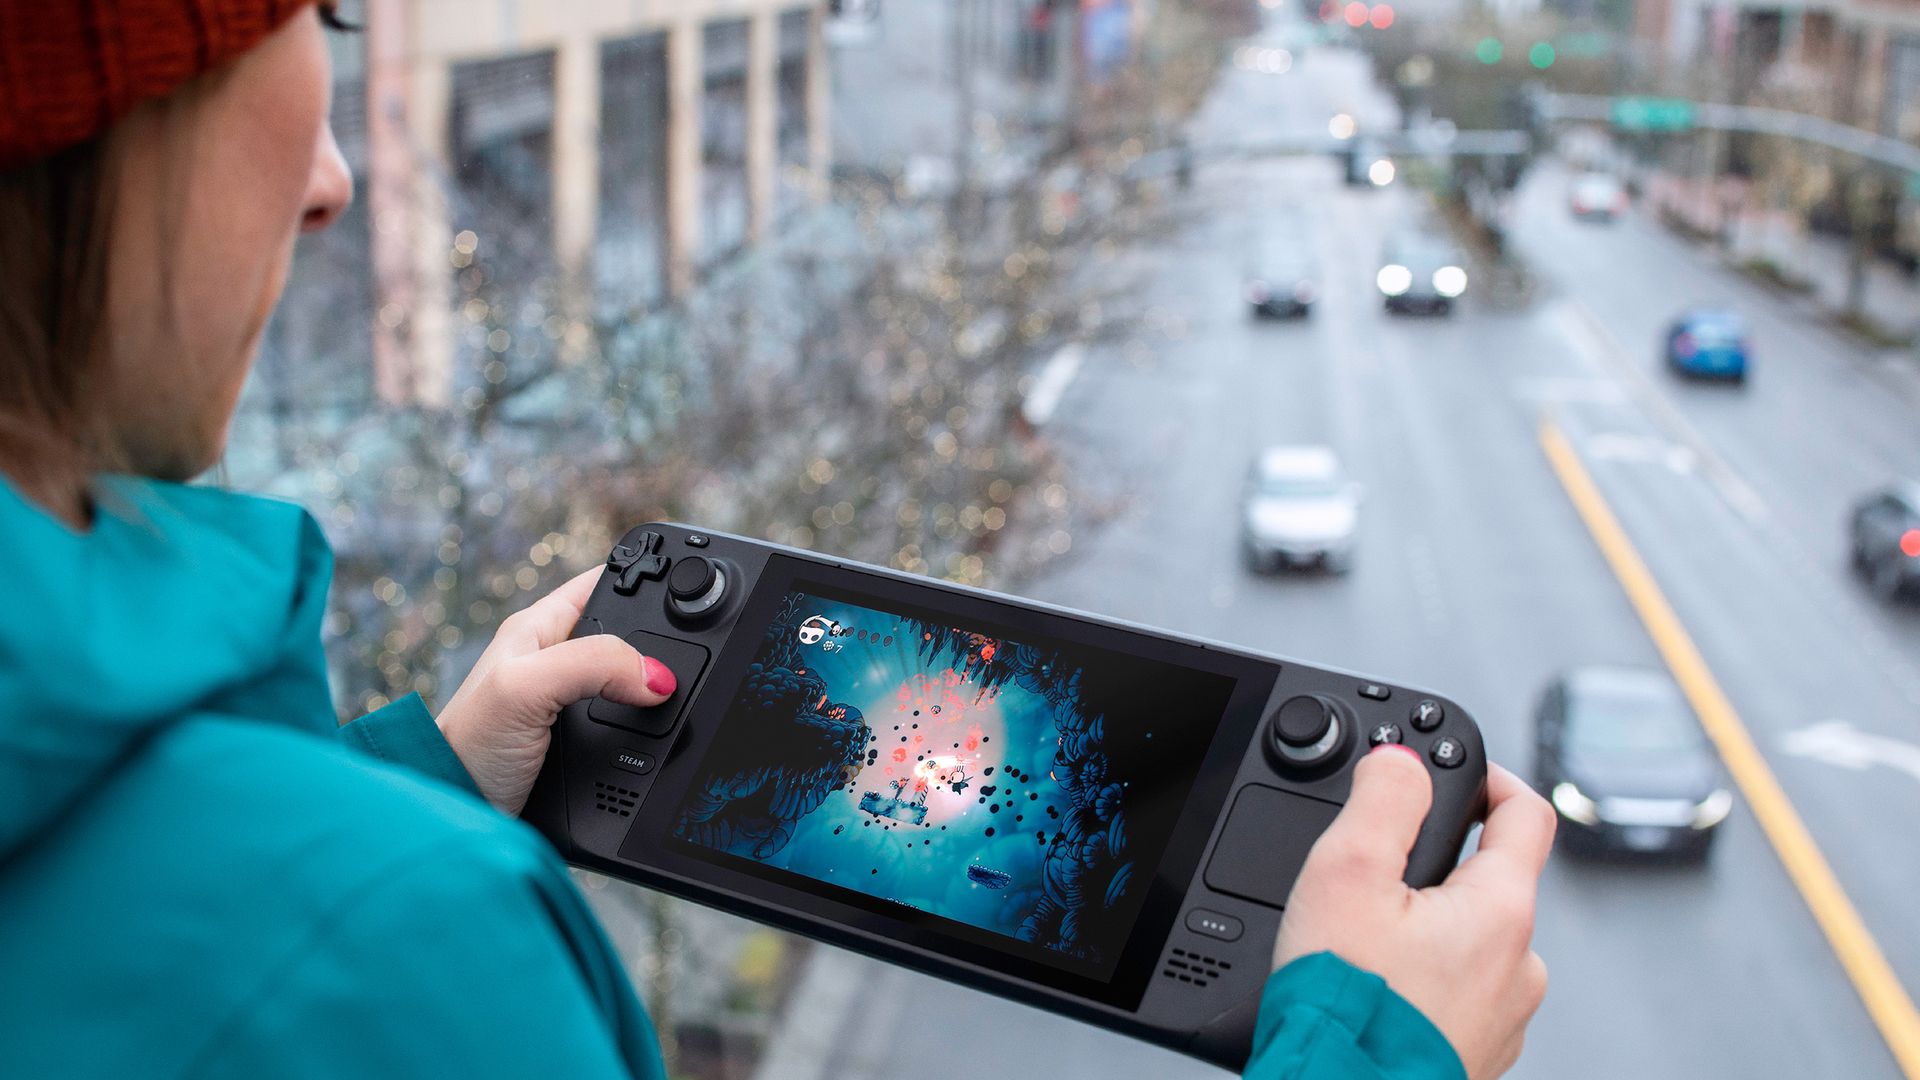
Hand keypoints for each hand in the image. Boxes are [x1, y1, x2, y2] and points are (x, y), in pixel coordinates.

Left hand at [435, 567, 676, 814]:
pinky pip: (631, 729)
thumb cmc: (467, 747)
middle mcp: (557, 661)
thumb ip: (591, 665)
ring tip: (684, 697)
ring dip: (657, 693)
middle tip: (696, 656)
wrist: (458, 817)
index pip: (606, 583)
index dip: (646, 580)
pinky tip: (663, 738)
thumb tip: (658, 677)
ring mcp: (570, 706)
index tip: (688, 590)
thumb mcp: (524, 688)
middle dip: (662, 641)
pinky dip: (650, 733)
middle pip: (629, 635)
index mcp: (540, 628)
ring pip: (633, 684)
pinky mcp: (581, 747)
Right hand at [1274, 746, 1554, 1079]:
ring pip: (1471, 946)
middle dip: (1437, 870)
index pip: (1526, 814)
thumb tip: (1403, 761)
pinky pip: (1457, 998)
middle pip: (1489, 885)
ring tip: (1366, 949)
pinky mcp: (1475, 1056)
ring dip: (1428, 934)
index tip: (1459, 774)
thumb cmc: (1346, 1008)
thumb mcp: (1347, 874)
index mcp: (1500, 912)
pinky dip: (1423, 987)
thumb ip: (1382, 800)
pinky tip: (1378, 995)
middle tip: (1376, 879)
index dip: (1490, 779)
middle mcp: (1519, 966)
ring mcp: (1502, 1018)